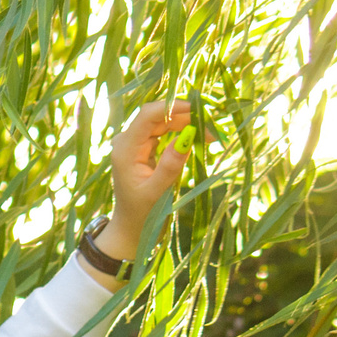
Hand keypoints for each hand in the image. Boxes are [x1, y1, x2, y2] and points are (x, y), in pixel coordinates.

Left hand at [88, 98, 196, 274]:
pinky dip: (180, 133)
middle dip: (185, 117)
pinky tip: (197, 139)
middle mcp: (127, 142)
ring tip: (209, 136)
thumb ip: (170, 165)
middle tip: (211, 130)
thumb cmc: (141, 215)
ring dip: (186, 125)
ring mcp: (134, 144)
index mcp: (125, 149)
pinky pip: (162, 133)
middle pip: (157, 117)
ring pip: (162, 123)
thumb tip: (187, 137)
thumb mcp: (157, 193)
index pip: (147, 116)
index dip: (173, 107)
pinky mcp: (142, 149)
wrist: (130, 229)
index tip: (198, 111)